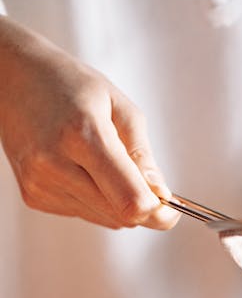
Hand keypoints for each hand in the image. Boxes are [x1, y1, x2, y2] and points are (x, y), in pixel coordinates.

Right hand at [0, 17, 176, 229]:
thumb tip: (160, 195)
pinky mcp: (33, 195)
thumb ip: (142, 154)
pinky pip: (84, 213)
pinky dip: (95, 198)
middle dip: (144, 207)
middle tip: (149, 185)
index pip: (131, 201)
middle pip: (121, 217)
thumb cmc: (66, 83)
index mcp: (82, 135)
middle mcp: (55, 164)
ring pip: (105, 220)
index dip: (158, 211)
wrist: (11, 78)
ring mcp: (40, 183)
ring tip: (105, 163)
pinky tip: (82, 168)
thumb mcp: (117, 106)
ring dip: (118, 201)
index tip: (170, 205)